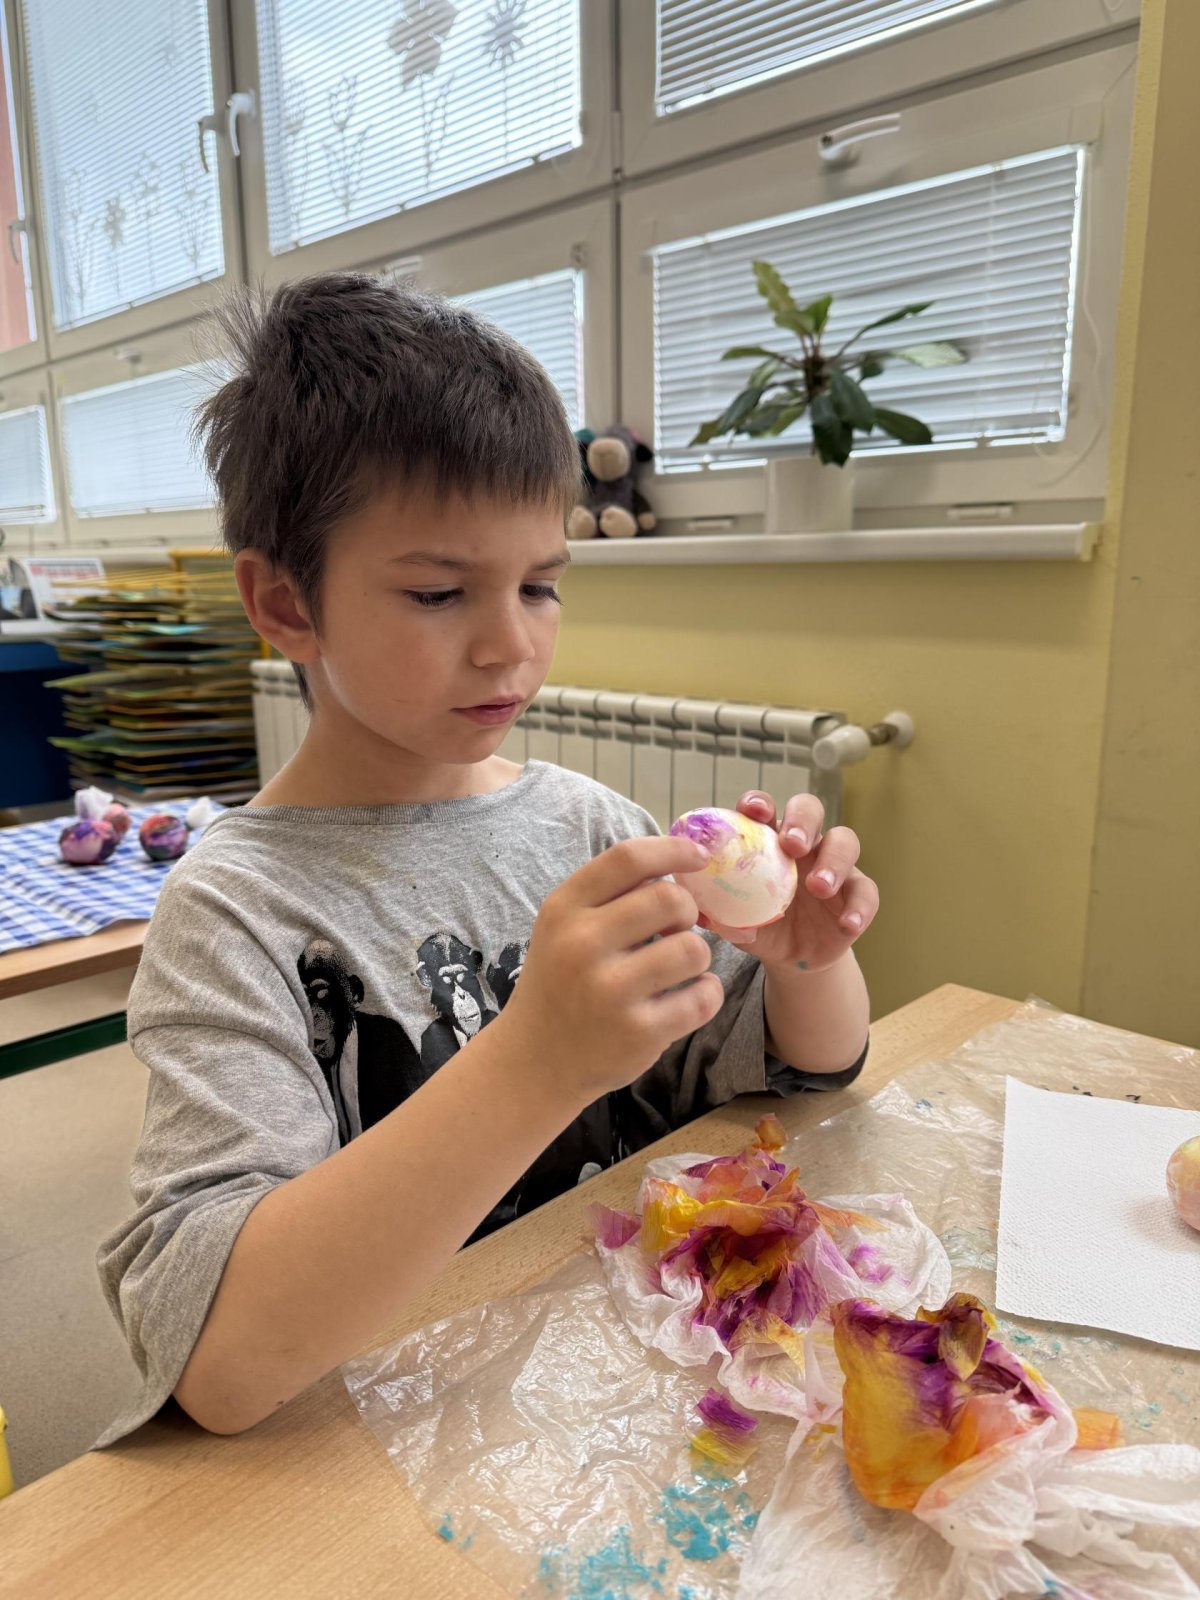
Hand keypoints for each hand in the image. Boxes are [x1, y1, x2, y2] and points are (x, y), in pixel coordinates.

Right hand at [499, 834, 723, 1100]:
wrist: (533, 1061)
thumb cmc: (560, 982)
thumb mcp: (563, 928)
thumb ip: (610, 894)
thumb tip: (678, 860)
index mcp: (564, 910)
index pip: (626, 858)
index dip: (672, 849)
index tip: (698, 855)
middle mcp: (582, 945)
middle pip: (669, 899)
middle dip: (687, 910)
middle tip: (677, 927)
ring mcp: (610, 992)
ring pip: (693, 948)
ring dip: (697, 955)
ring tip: (679, 968)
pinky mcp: (638, 1033)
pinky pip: (703, 997)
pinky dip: (706, 993)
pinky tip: (688, 997)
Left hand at [699, 792, 878, 974]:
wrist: (789, 958)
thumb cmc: (756, 923)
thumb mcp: (733, 920)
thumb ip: (715, 912)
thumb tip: (693, 911)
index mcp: (766, 840)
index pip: (763, 808)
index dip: (758, 803)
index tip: (751, 811)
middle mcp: (802, 844)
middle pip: (809, 809)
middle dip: (801, 820)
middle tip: (792, 844)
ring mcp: (833, 865)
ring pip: (845, 842)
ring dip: (833, 861)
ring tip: (818, 887)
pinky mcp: (855, 894)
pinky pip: (866, 892)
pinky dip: (859, 908)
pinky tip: (847, 925)